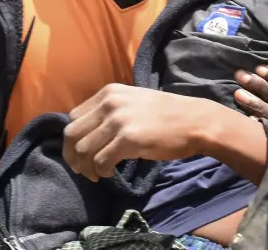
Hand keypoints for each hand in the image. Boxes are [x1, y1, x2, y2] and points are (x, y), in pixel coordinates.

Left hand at [64, 84, 221, 181]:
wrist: (195, 121)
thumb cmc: (166, 115)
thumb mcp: (132, 102)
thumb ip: (109, 111)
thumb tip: (88, 133)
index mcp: (108, 92)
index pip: (73, 118)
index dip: (73, 140)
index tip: (81, 154)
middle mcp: (109, 102)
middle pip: (72, 134)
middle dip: (72, 156)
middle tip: (83, 170)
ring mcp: (118, 120)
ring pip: (83, 150)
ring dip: (86, 168)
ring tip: (96, 175)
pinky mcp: (129, 138)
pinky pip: (101, 161)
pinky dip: (101, 172)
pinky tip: (110, 174)